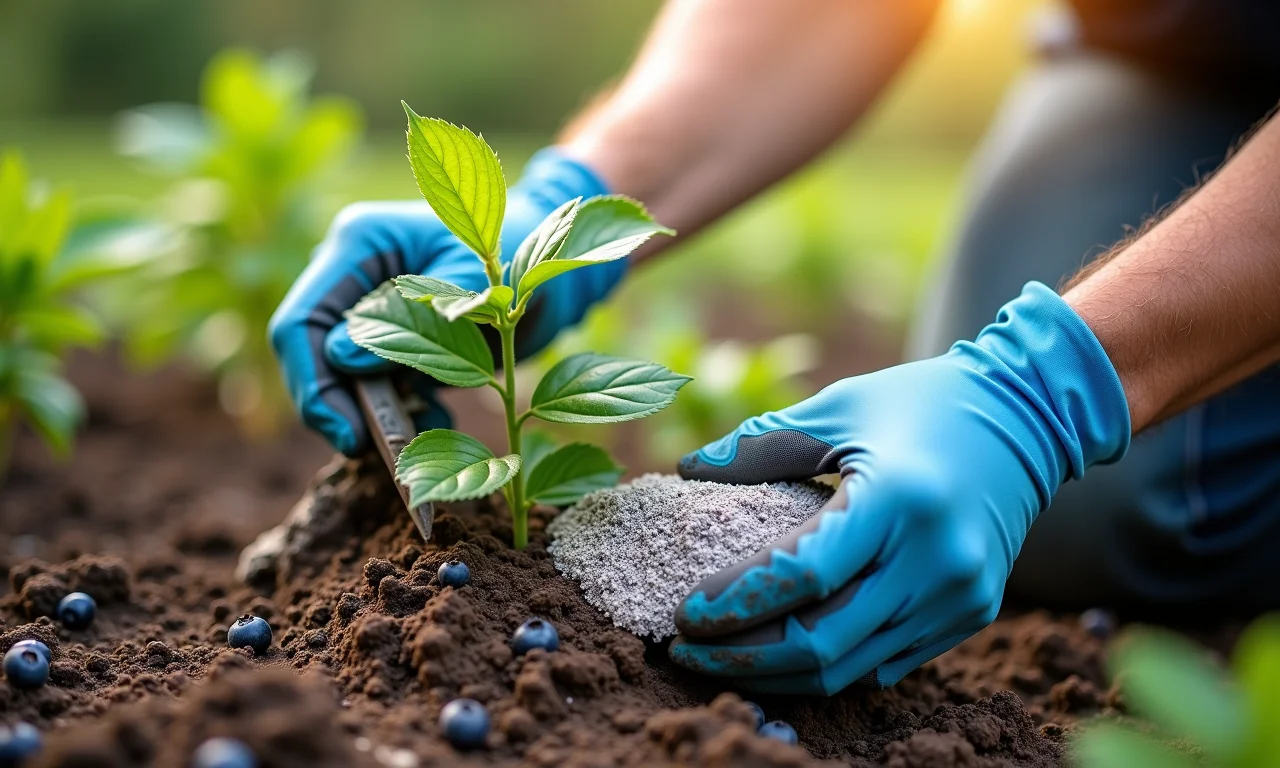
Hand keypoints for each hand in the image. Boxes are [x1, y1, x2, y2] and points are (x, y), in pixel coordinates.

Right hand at [269, 149, 620, 453]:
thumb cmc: (515, 252)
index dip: (311, 381)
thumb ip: (410, 317)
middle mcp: (353, 274)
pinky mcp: (391, 337)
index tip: (345, 431)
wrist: (550, 267)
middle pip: (311, 353)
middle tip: (367, 448)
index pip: (300, 321)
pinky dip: (403, 410)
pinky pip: (377, 384)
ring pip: (341, 376)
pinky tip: (438, 422)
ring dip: (372, 414)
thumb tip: (342, 358)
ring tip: (412, 438)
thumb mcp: (470, 280)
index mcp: (360, 244)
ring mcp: (369, 306)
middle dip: (336, 406)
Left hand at [669, 282, 1130, 692]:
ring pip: (850, 668)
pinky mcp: (971, 614)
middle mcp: (937, 559)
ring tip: (717, 659)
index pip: (804, 575)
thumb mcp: (840, 407)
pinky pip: (884, 664)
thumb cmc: (921, 402)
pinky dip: (826, 667)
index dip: (736, 603)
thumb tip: (687, 469)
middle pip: (823, 642)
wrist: (1028, 417)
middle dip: (741, 657)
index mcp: (900, 499)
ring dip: (776, 674)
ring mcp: (959, 595)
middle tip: (684, 650)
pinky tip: (777, 655)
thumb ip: (762, 442)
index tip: (684, 611)